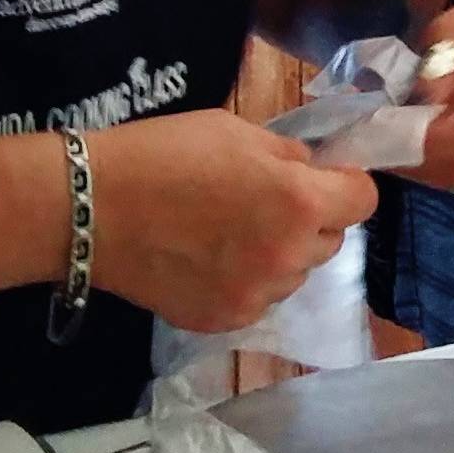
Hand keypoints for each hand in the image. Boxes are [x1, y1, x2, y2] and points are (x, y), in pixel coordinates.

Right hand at [85, 110, 380, 332]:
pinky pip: (257, 299)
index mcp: (298, 202)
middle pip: (330, 241)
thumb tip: (313, 172)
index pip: (363, 200)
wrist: (90, 209)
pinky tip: (206, 259)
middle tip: (265, 202)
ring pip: (294, 275)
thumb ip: (287, 157)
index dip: (346, 185)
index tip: (324, 178)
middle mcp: (287, 257)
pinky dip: (244, 281)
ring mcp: (256, 296)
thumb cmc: (164, 155)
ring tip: (228, 232)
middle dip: (309, 220)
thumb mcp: (237, 131)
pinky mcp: (223, 321)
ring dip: (278, 255)